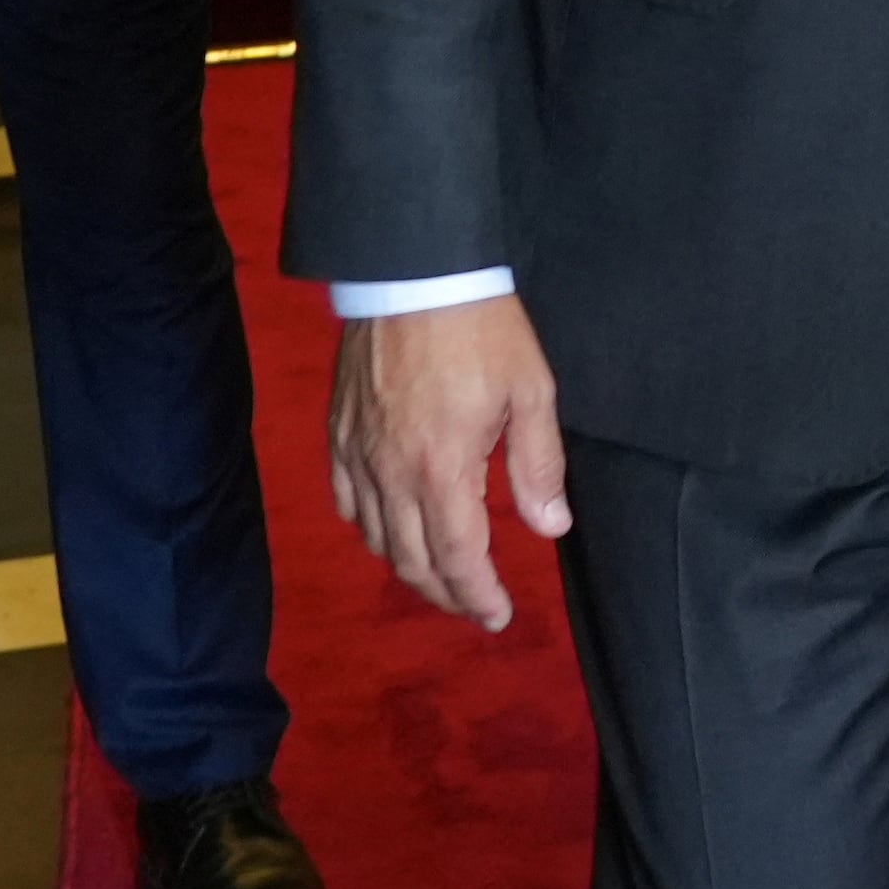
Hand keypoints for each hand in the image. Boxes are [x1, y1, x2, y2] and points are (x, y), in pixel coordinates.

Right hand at [328, 291, 570, 632]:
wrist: (413, 273)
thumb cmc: (482, 329)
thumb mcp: (531, 392)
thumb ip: (539, 466)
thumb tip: (550, 527)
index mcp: (442, 469)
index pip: (457, 558)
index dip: (478, 596)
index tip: (499, 615)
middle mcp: (391, 473)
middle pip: (412, 560)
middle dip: (447, 594)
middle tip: (477, 607)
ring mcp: (357, 454)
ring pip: (375, 538)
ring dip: (408, 567)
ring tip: (441, 576)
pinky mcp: (338, 433)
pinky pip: (345, 501)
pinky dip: (368, 529)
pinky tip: (389, 530)